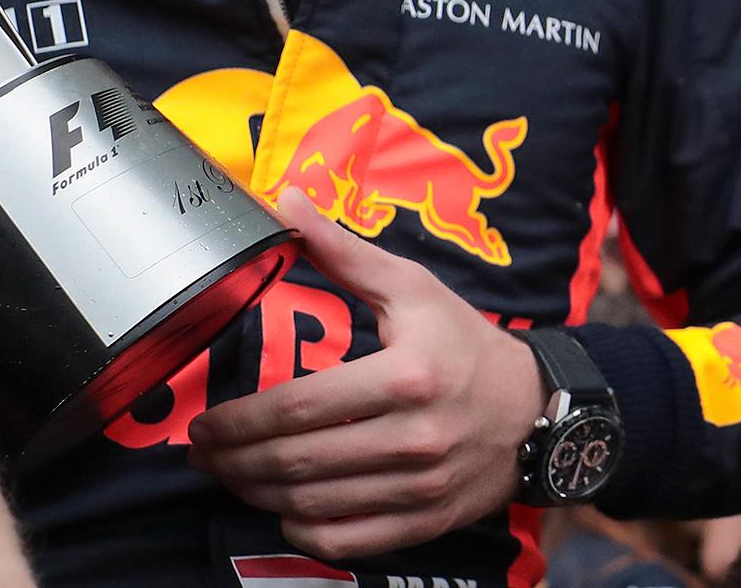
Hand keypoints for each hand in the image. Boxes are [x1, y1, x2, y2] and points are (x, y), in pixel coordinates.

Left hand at [187, 188, 545, 559]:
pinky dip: (307, 532)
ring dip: (259, 495)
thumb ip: (341, 249)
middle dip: (236, 460)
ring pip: (317, 505)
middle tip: (202, 454)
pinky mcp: (427, 521)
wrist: (539, 410)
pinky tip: (283, 513)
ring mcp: (420, 486)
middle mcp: (413, 437)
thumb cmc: (465, 343)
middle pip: (299, 461)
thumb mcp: (410, 286)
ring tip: (230, 476)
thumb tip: (286, 200)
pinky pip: (352, 541)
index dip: (240, 420)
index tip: (205, 423)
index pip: (299, 407)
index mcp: (404, 376)